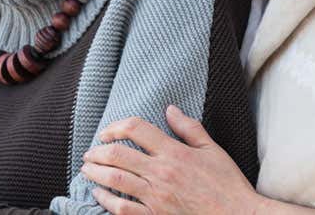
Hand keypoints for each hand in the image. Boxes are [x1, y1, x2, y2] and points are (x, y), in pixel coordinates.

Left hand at [80, 106, 264, 214]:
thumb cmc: (227, 184)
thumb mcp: (211, 149)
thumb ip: (188, 127)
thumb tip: (169, 109)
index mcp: (174, 152)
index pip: (136, 129)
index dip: (115, 126)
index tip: (106, 132)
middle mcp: (161, 172)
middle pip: (117, 154)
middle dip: (97, 151)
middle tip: (89, 152)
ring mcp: (157, 197)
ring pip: (115, 180)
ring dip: (95, 173)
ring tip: (87, 170)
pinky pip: (123, 209)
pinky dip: (106, 201)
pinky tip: (99, 195)